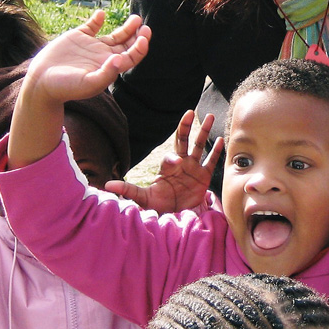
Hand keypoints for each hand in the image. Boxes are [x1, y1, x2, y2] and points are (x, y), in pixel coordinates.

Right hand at [23, 11, 150, 104]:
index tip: (144, 37)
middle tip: (143, 25)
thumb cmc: (65, 88)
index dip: (140, 47)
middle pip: (127, 45)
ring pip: (115, 35)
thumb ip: (105, 73)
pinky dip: (98, 19)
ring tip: (136, 18)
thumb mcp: (87, 83)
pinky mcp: (77, 38)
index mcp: (109, 68)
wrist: (41, 83)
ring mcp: (91, 46)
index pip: (132, 57)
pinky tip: (101, 14)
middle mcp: (103, 56)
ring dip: (127, 27)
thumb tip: (120, 59)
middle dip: (137, 35)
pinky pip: (92, 26)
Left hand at [105, 111, 222, 211]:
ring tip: (210, 116)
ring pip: (199, 146)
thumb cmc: (158, 205)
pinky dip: (216, 151)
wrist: (177, 215)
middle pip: (182, 140)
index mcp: (167, 168)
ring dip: (204, 132)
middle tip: (190, 112)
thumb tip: (107, 185)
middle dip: (186, 126)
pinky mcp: (204, 176)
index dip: (172, 158)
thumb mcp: (143, 198)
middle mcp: (181, 164)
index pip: (170, 157)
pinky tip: (221, 139)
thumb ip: (128, 190)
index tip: (177, 163)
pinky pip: (211, 161)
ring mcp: (193, 168)